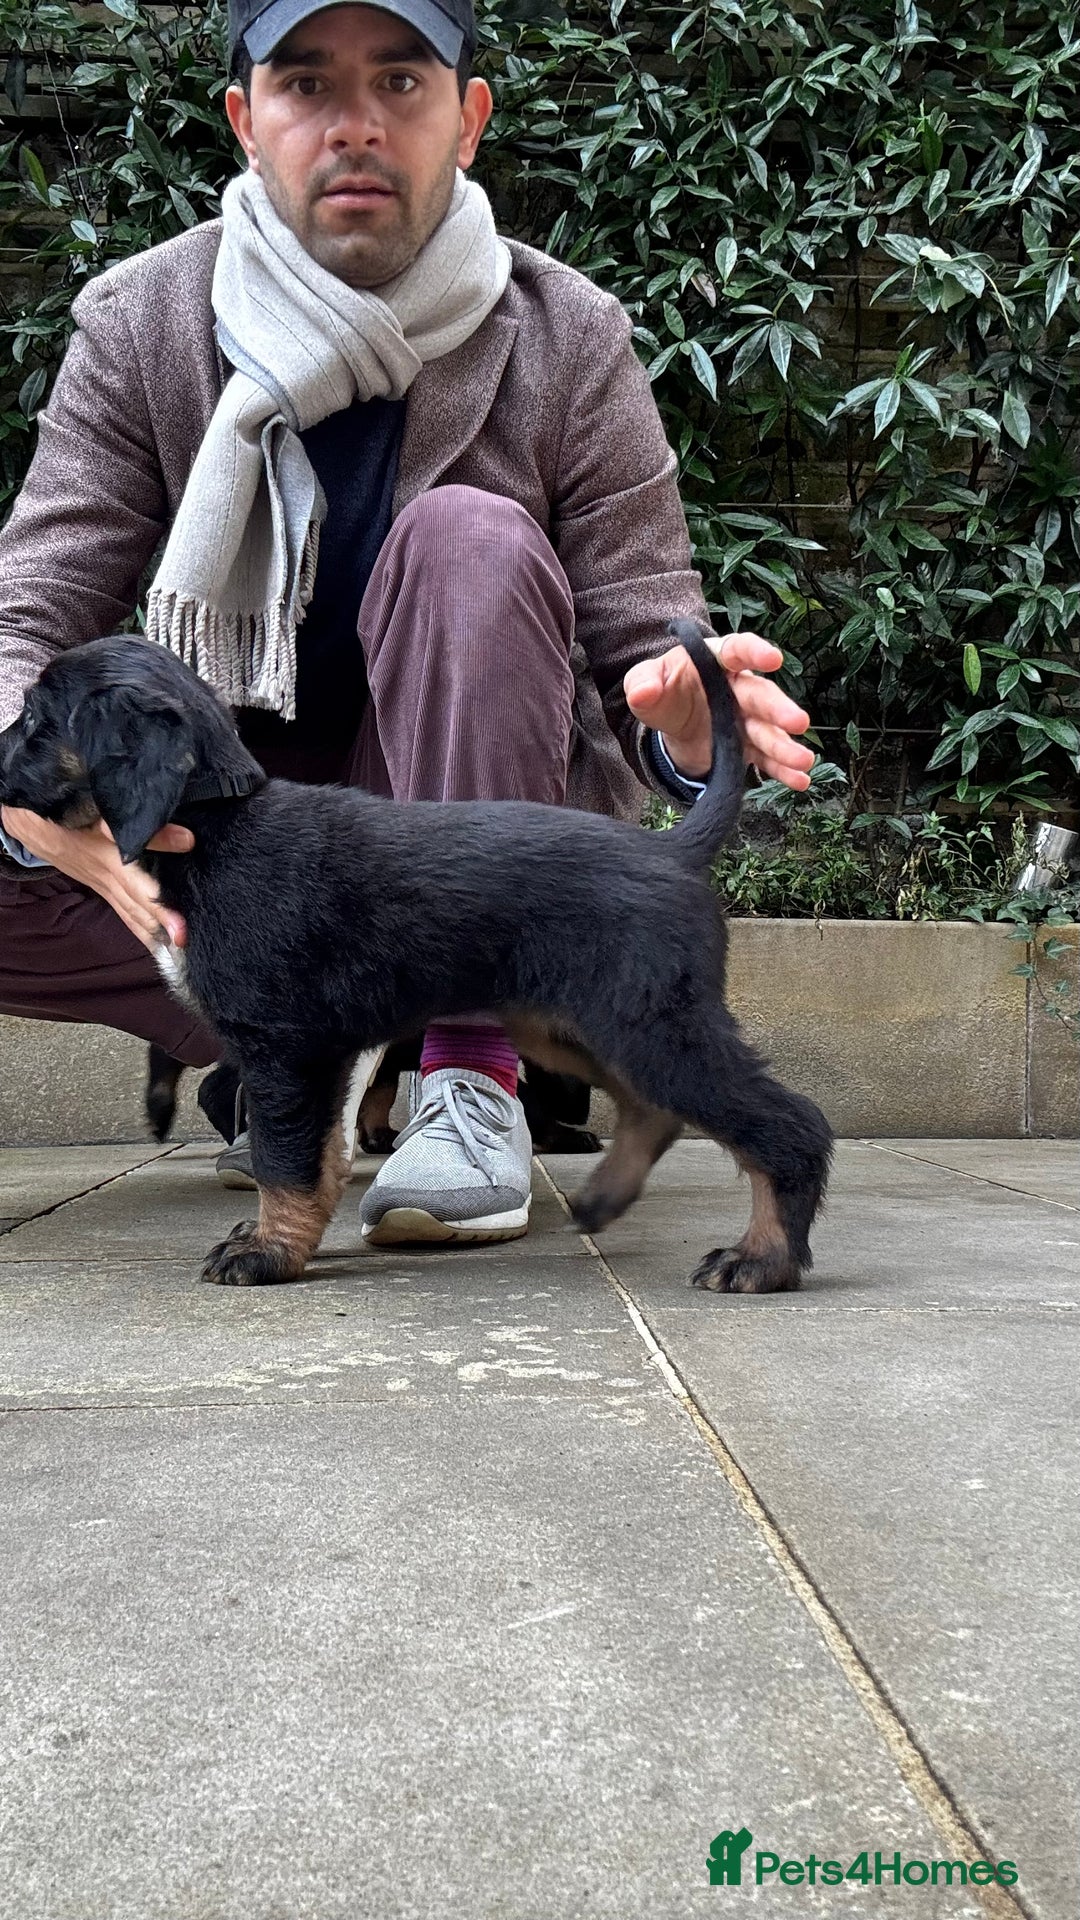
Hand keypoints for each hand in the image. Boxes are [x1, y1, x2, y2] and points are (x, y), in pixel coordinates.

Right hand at [1, 806, 191, 949]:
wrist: (34, 821)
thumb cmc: (70, 812)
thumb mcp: (104, 812)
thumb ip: (145, 828)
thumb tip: (186, 840)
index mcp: (110, 862)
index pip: (141, 891)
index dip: (162, 911)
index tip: (181, 932)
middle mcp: (106, 880)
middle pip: (138, 910)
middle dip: (162, 930)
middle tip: (187, 947)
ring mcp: (101, 885)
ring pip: (129, 914)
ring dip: (151, 933)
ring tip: (175, 951)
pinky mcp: (99, 885)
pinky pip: (122, 911)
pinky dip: (138, 926)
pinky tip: (153, 938)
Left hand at [624, 630, 814, 789]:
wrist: (671, 720)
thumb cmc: (662, 690)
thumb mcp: (644, 682)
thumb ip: (642, 683)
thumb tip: (643, 692)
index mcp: (715, 660)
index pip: (737, 650)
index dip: (755, 653)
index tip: (773, 659)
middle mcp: (737, 687)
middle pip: (760, 695)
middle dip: (779, 710)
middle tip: (798, 723)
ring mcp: (745, 718)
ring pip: (767, 730)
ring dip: (785, 746)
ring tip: (804, 762)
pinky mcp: (746, 746)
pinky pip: (765, 758)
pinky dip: (781, 770)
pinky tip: (799, 780)